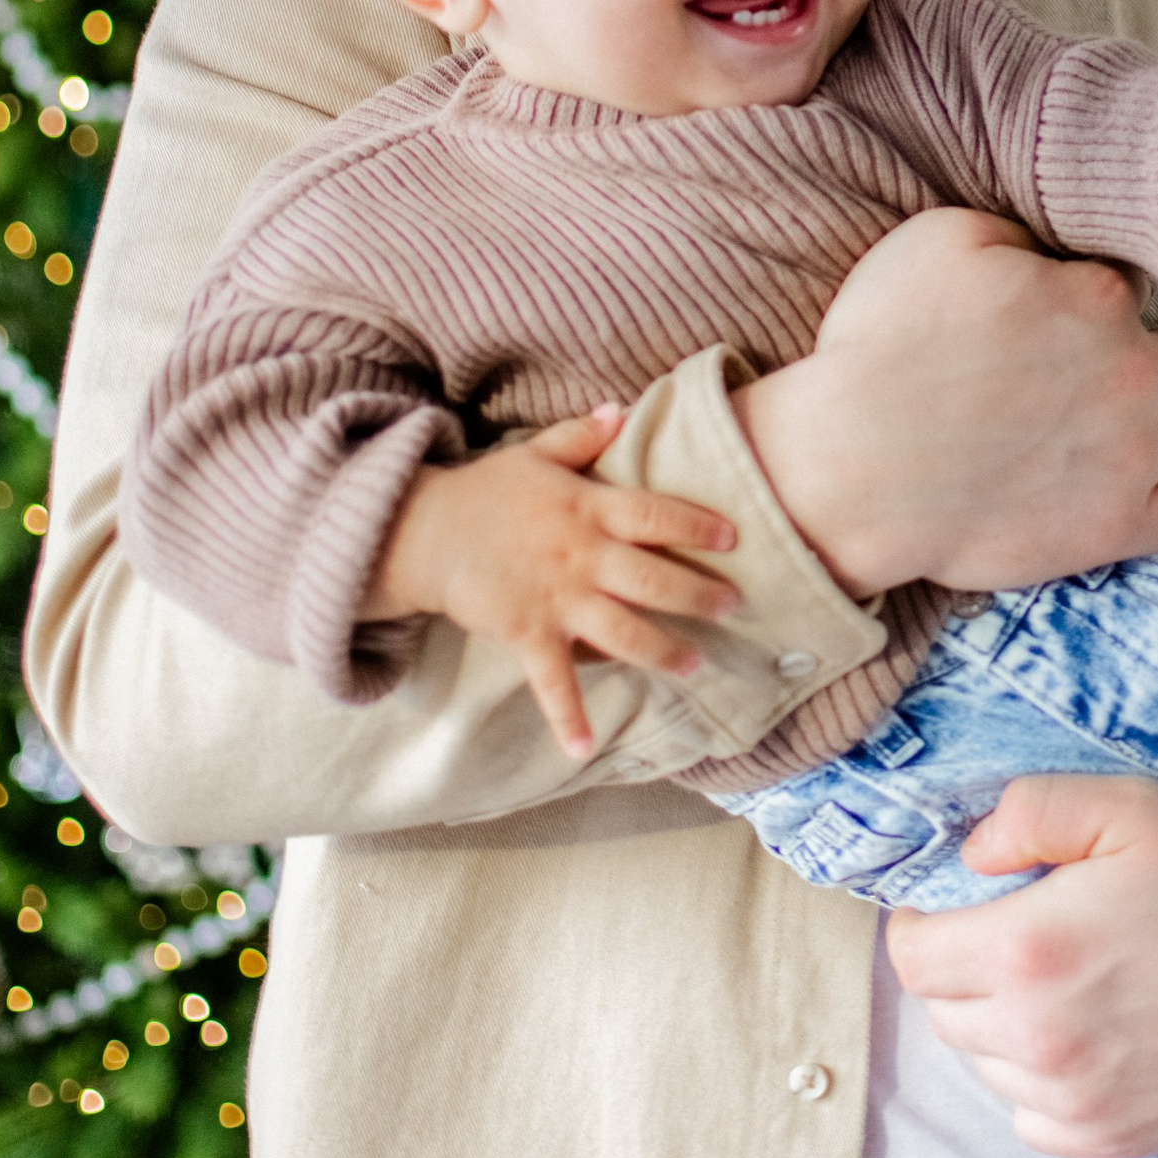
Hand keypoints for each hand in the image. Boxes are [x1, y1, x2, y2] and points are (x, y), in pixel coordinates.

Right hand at [378, 403, 739, 760]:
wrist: (422, 532)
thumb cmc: (486, 493)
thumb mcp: (534, 453)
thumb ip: (581, 435)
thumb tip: (622, 409)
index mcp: (586, 507)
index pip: (655, 515)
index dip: (696, 526)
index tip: (734, 538)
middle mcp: (579, 554)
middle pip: (651, 578)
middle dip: (697, 595)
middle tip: (734, 607)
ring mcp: (555, 598)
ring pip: (621, 631)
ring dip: (661, 651)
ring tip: (695, 666)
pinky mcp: (527, 633)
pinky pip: (552, 681)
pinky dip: (568, 716)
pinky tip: (585, 748)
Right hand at [734, 212, 1157, 597]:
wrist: (852, 472)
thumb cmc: (884, 349)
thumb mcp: (939, 241)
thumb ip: (1018, 234)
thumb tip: (1050, 250)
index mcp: (1098, 299)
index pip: (1134, 287)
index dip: (1096, 303)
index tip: (1058, 325)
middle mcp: (1135, 374)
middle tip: (1105, 379)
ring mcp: (1133, 458)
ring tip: (1102, 442)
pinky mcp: (1117, 530)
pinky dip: (1156, 507)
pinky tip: (1111, 495)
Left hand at [886, 774, 1157, 1157]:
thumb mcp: (1130, 805)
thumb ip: (1031, 811)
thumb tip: (970, 855)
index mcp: (1027, 952)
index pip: (912, 957)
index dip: (921, 925)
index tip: (952, 907)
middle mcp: (1036, 1039)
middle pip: (943, 1012)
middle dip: (964, 971)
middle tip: (1021, 937)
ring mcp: (1071, 1100)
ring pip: (984, 1065)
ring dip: (1002, 1027)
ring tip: (1066, 986)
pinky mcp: (1106, 1139)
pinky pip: (1030, 1116)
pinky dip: (1041, 1082)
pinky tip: (1091, 1039)